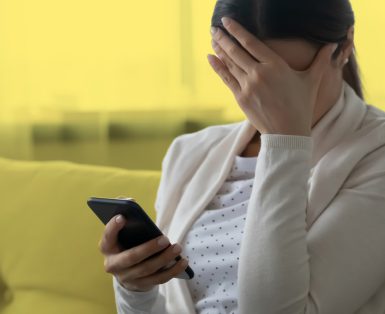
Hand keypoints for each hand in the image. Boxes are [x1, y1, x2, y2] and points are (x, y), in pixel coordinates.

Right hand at [98, 215, 188, 291]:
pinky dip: (172, 270)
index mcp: (107, 248)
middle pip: (131, 258)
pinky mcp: (141, 285)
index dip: (113, 227)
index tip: (122, 217)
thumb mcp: (121, 230)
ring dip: (164, 259)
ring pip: (147, 269)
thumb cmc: (126, 241)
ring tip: (177, 247)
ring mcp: (127, 277)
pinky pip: (158, 279)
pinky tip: (183, 261)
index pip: (107, 237)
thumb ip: (123, 212)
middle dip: (149, 248)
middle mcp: (113, 265)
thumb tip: (129, 200)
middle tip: (165, 238)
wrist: (126, 270)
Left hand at [208, 17, 337, 136]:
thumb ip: (320, 61)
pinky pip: (226, 78)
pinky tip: (211, 57)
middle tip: (214, 27)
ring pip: (230, 63)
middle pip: (237, 51)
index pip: (252, 43)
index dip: (237, 30)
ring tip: (212, 38)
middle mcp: (259, 73)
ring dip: (219, 49)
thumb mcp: (311, 81)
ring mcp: (247, 86)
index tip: (227, 21)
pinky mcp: (241, 98)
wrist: (287, 133)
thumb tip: (333, 45)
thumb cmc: (301, 106)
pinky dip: (218, 67)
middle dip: (224, 37)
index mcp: (275, 65)